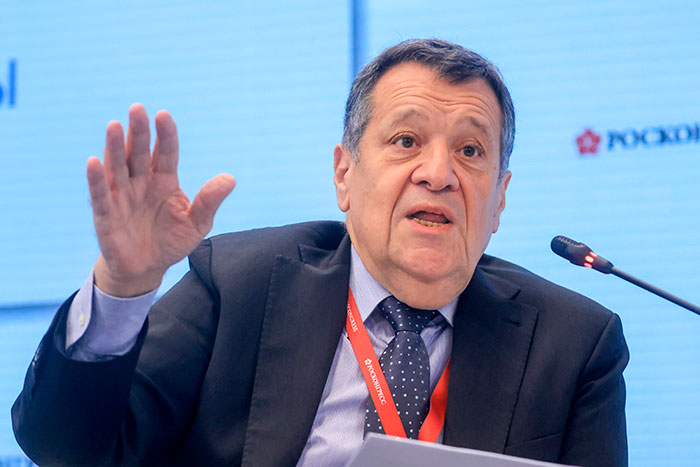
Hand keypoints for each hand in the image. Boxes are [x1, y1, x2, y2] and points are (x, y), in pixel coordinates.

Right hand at [88, 104, 235, 296]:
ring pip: (117, 167)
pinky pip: (100, 195)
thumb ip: (209, 201)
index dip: (165, 135)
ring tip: (114, 126)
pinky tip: (94, 162)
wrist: (148, 268)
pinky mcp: (106, 215)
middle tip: (137, 109)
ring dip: (114, 147)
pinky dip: (97, 180)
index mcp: (164, 180)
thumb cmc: (172, 241)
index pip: (166, 153)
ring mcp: (122, 197)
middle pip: (139, 153)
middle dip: (138, 132)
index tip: (164, 116)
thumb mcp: (197, 223)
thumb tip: (230, 179)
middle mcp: (141, 183)